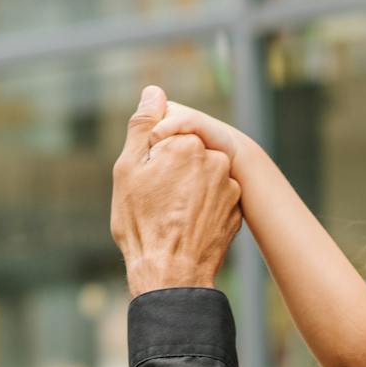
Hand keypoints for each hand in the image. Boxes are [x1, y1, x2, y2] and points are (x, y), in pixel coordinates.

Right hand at [111, 85, 242, 295]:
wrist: (171, 275)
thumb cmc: (141, 224)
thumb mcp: (128, 170)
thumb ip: (143, 126)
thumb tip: (154, 92)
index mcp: (189, 143)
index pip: (167, 135)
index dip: (151, 157)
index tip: (145, 181)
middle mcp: (217, 160)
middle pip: (187, 154)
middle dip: (172, 170)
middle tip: (156, 201)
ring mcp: (230, 187)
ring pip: (202, 176)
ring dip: (188, 189)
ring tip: (171, 217)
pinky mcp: (237, 210)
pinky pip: (214, 199)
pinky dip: (201, 207)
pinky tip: (186, 226)